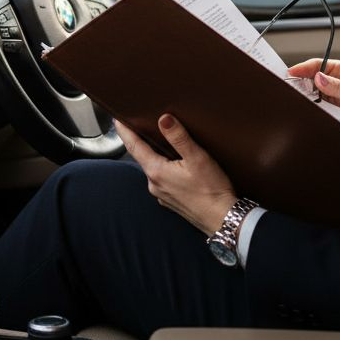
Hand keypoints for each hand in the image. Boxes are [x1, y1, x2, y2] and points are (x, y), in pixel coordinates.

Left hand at [115, 115, 236, 234]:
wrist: (222, 219)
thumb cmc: (211, 190)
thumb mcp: (197, 158)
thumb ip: (179, 138)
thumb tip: (164, 119)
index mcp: (156, 172)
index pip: (134, 146)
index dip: (125, 131)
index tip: (117, 120)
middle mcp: (154, 184)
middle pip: (142, 157)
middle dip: (140, 142)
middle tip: (138, 126)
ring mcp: (161, 194)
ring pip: (153, 169)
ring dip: (154, 156)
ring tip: (158, 143)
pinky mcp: (171, 201)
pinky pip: (162, 180)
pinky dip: (164, 170)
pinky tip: (175, 166)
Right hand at [287, 58, 339, 134]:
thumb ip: (338, 87)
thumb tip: (319, 77)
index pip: (318, 65)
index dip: (303, 67)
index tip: (292, 72)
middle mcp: (332, 81)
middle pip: (309, 78)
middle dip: (300, 81)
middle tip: (291, 87)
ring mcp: (327, 95)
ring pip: (309, 92)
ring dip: (303, 95)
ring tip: (296, 98)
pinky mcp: (325, 108)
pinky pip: (312, 105)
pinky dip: (307, 106)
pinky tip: (304, 107)